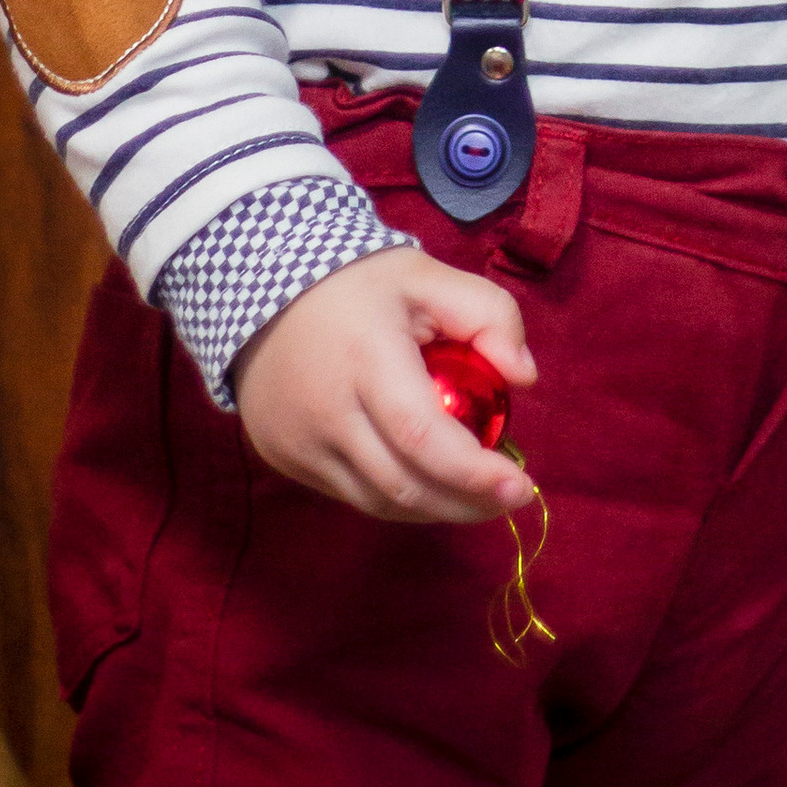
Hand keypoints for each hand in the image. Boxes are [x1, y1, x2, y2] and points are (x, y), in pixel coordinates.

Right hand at [232, 245, 537, 523]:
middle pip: (403, 486)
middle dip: (465, 504)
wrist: (262, 285)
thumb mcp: (428, 277)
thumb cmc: (358, 283)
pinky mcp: (283, 458)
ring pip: (377, 502)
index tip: (521, 486)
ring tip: (474, 495)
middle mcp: (327, 412)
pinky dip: (394, 497)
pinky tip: (423, 481)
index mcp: (366, 360)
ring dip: (433, 509)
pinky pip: (348, 494)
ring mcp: (298, 443)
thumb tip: (524, 378)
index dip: (474, 474)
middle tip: (508, 499)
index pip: (423, 437)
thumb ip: (488, 314)